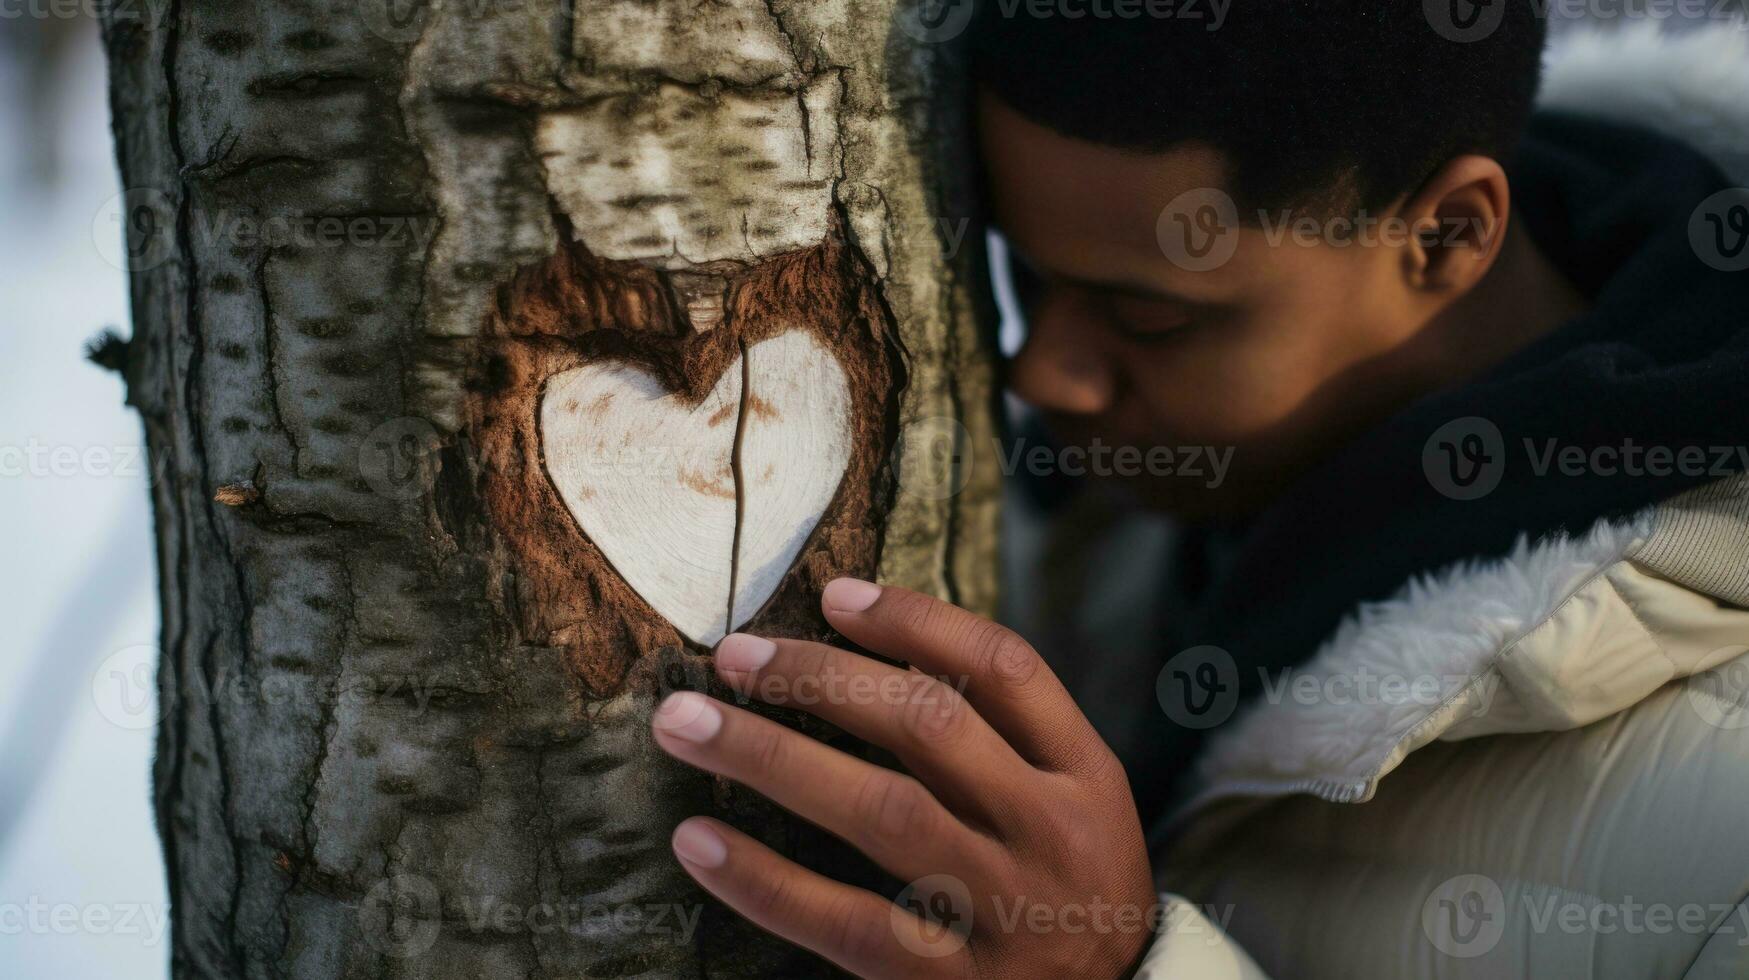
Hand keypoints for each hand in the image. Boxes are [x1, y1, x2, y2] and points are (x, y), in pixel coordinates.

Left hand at [650, 577, 1157, 978]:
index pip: (1005, 667)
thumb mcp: (1075, 799)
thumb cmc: (1072, 887)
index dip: (915, 620)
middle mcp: (1049, 833)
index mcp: (1083, 774)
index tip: (835, 595)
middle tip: (735, 654)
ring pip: (880, 813)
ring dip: (771, 757)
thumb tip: (885, 646)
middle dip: (820, 677)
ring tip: (686, 723)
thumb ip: (1003, 731)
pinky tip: (700, 841)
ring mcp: (1001, 911)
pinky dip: (766, 880)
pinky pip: (845, 922)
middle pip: (930, 726)